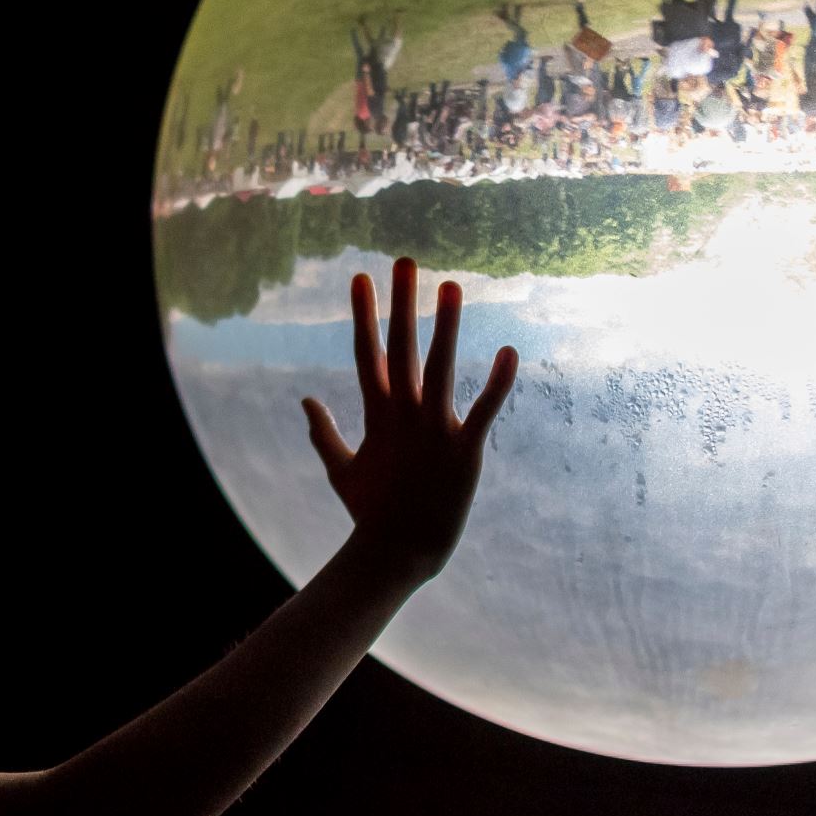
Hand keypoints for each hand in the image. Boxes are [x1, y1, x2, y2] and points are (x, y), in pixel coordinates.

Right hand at [302, 257, 518, 581]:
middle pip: (400, 348)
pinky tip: (509, 350)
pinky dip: (498, 382)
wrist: (398, 554)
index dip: (364, 314)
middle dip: (402, 303)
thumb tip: (305, 401)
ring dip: (446, 326)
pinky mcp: (464, 451)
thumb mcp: (340, 471)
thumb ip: (322, 434)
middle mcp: (404, 415)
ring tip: (451, 287)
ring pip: (441, 367)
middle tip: (405, 261)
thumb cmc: (371, 515)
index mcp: (377, 416)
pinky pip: (485, 410)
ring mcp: (433, 431)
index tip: (362, 277)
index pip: (367, 354)